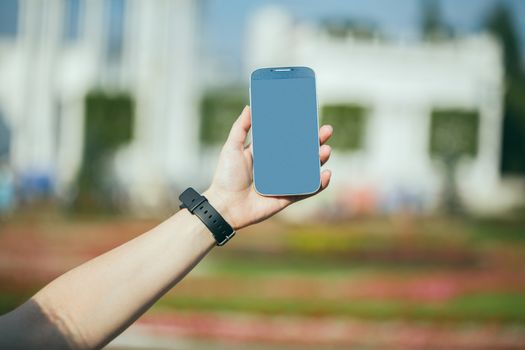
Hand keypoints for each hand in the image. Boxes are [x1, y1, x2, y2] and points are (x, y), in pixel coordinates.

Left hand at [204, 106, 332, 229]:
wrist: (225, 206)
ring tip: (326, 150)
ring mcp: (285, 182)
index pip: (288, 138)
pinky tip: (326, 175)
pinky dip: (319, 184)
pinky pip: (307, 190)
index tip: (312, 117)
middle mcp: (278, 167)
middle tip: (327, 130)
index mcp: (267, 153)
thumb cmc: (226, 177)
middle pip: (303, 151)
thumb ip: (240, 127)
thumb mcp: (232, 148)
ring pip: (308, 169)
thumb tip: (249, 106)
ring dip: (320, 159)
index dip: (301, 129)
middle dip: (317, 141)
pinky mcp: (288, 197)